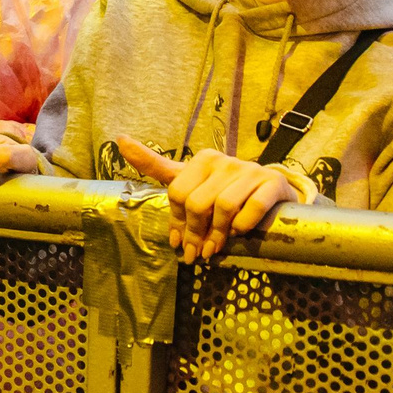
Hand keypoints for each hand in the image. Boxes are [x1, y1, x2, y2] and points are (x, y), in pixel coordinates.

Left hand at [117, 136, 299, 263]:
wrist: (273, 194)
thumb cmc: (226, 190)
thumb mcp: (191, 179)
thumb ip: (157, 166)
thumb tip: (120, 139)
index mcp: (202, 159)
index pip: (177, 192)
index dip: (176, 222)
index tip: (177, 242)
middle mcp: (224, 161)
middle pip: (197, 203)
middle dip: (194, 233)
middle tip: (195, 253)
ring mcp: (250, 170)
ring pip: (223, 207)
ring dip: (217, 235)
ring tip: (214, 249)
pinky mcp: (272, 184)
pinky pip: (252, 208)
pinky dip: (243, 226)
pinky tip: (239, 234)